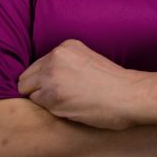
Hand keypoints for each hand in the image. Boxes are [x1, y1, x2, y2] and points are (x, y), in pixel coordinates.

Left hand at [17, 39, 140, 130]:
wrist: (129, 95)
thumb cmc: (115, 84)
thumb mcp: (89, 60)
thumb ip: (67, 64)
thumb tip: (45, 79)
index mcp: (66, 46)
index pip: (39, 64)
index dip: (45, 79)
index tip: (59, 88)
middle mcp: (56, 56)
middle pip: (26, 77)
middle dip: (37, 89)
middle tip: (58, 99)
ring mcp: (52, 76)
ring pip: (28, 91)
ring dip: (43, 100)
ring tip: (66, 103)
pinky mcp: (51, 96)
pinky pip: (37, 105)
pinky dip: (49, 109)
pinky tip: (69, 108)